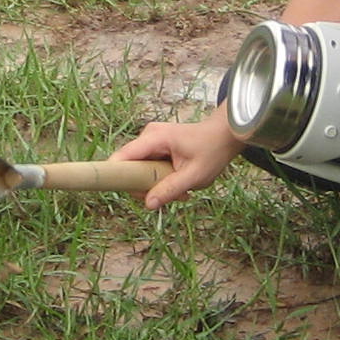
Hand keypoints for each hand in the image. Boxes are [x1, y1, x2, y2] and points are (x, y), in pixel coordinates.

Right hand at [113, 115, 247, 209]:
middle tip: (171, 196)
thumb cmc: (212, 151)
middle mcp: (147, 136)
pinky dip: (161, 178)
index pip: (122, 157)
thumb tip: (148, 204)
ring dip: (156, 184)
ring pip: (140, 170)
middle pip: (130, 167)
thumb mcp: (194, 175)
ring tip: (181, 190)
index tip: (125, 193)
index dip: (115, 175)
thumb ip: (170, 189)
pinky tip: (180, 183)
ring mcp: (150, 141)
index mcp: (154, 138)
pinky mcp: (155, 147)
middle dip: (146, 186)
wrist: (225, 135)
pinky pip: (149, 167)